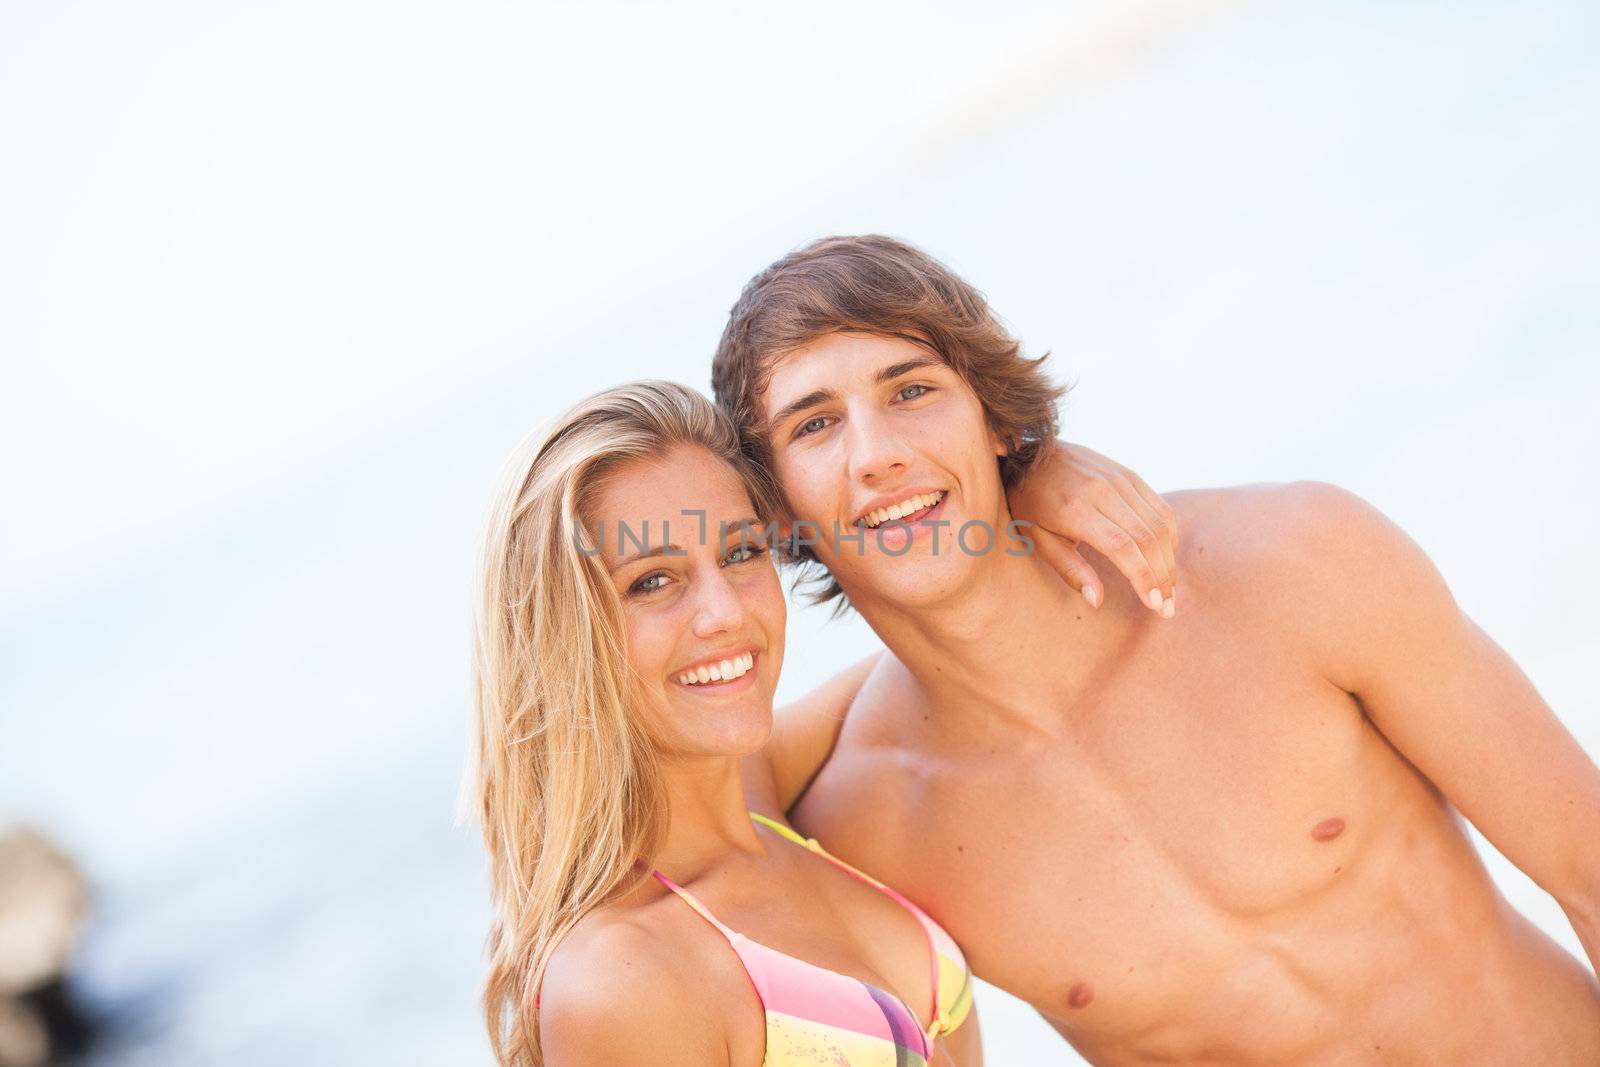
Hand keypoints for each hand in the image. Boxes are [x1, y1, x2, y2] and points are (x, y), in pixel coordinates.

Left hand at [1006, 440, 1177, 615]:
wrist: (1029, 456)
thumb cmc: (1029, 504)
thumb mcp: (1037, 540)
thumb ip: (1069, 569)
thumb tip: (1097, 600)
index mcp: (1076, 509)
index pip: (1123, 547)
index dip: (1144, 577)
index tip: (1154, 605)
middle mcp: (1102, 490)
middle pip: (1148, 538)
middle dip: (1162, 578)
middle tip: (1166, 609)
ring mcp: (1119, 479)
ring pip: (1160, 524)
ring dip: (1169, 561)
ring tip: (1168, 591)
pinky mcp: (1129, 475)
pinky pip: (1160, 508)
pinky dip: (1169, 536)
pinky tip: (1165, 560)